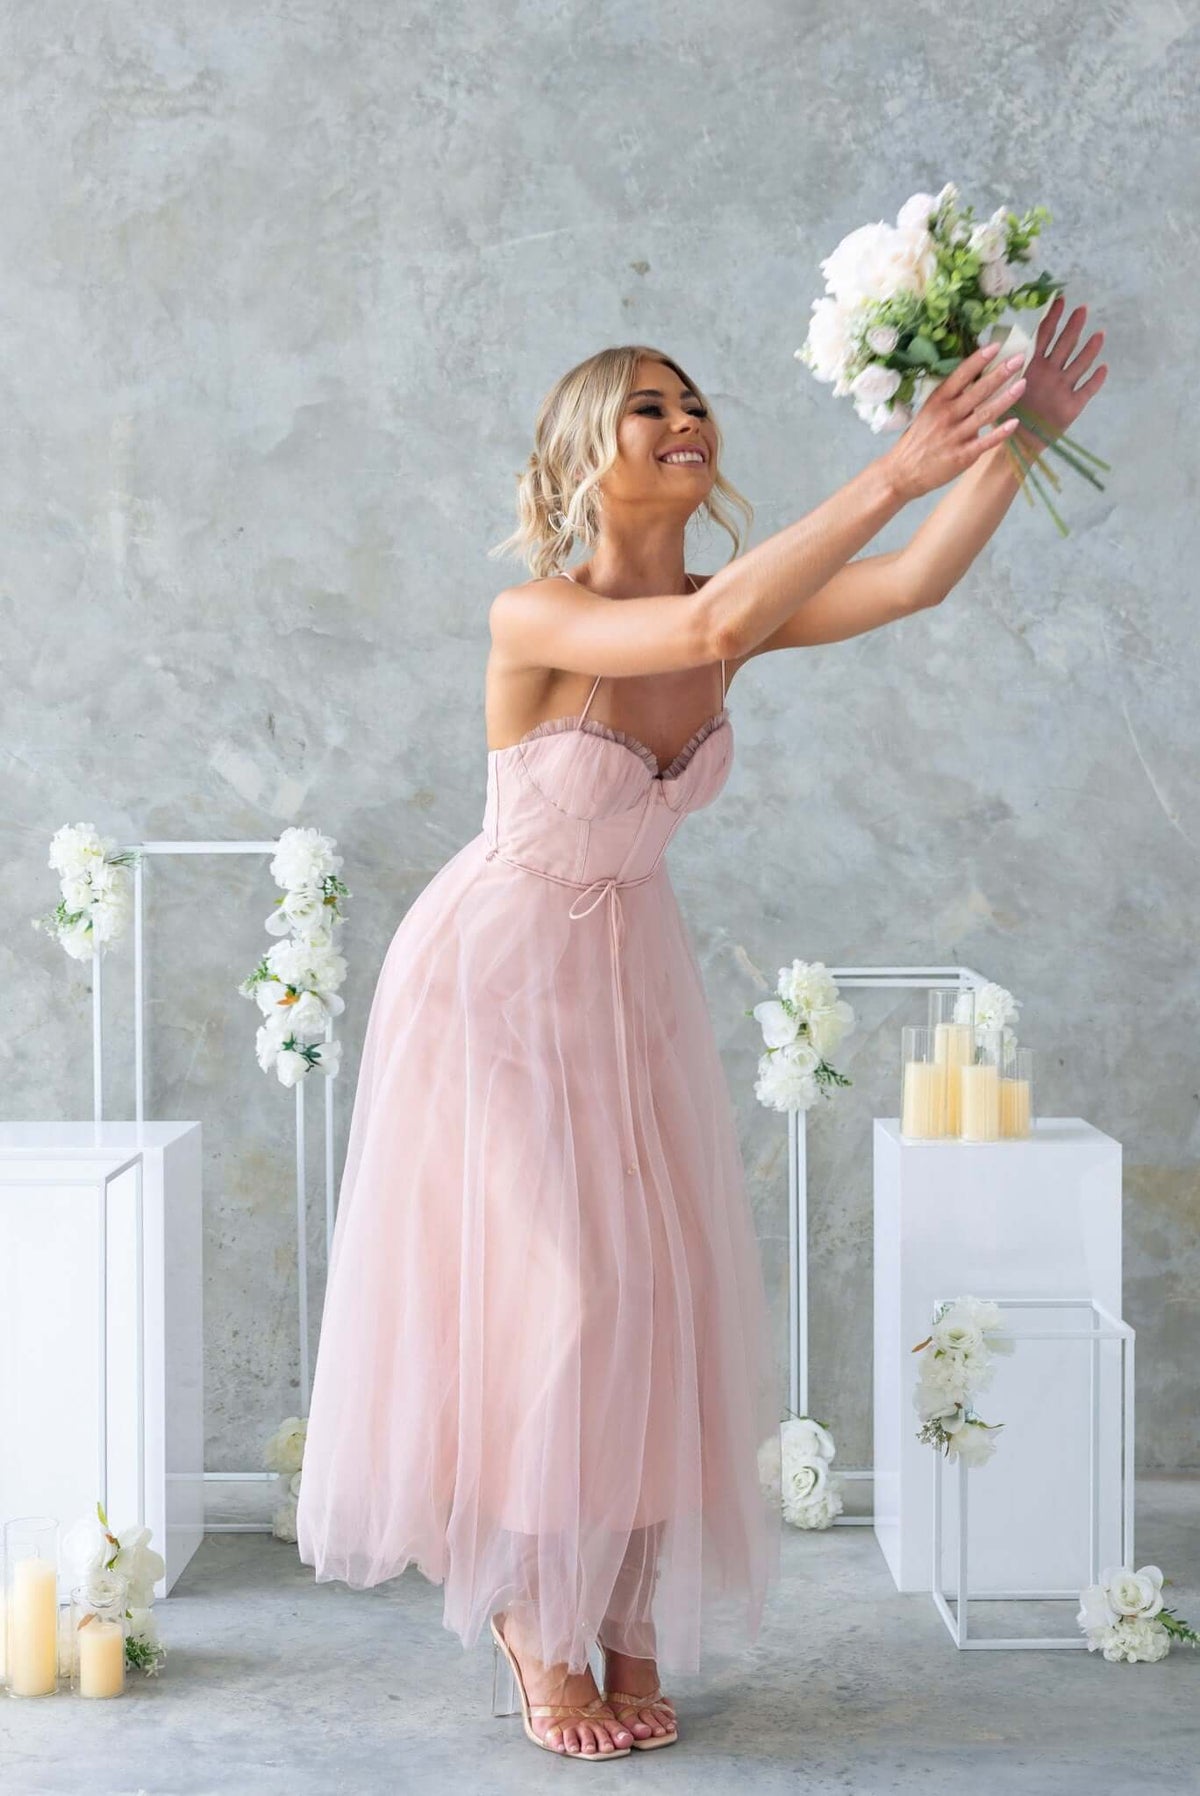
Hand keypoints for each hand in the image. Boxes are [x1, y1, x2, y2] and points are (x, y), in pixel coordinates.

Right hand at [881, 342, 1028, 502]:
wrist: (902, 473)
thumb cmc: (918, 439)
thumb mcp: (928, 411)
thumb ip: (950, 398)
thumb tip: (976, 379)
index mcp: (938, 401)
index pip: (961, 375)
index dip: (979, 360)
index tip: (996, 346)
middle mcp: (947, 415)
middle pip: (978, 390)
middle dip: (1000, 373)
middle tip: (1018, 358)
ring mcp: (955, 436)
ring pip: (986, 414)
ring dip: (1006, 398)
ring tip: (1022, 384)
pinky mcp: (961, 456)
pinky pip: (985, 442)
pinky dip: (1000, 433)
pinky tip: (1014, 423)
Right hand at [1011, 295, 1107, 455]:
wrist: (1017, 444)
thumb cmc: (1004, 418)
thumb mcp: (997, 389)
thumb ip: (1002, 370)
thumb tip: (997, 351)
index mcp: (1031, 366)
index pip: (1045, 334)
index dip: (1053, 316)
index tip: (1062, 300)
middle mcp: (1050, 373)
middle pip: (1066, 343)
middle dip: (1075, 324)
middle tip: (1084, 310)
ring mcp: (1064, 388)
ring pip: (1082, 362)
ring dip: (1092, 347)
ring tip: (1100, 334)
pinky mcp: (1074, 404)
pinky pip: (1089, 388)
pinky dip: (1098, 377)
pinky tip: (1104, 368)